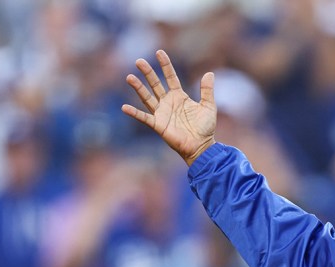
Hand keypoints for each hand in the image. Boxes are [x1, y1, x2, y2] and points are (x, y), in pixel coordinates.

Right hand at [122, 50, 216, 165]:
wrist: (201, 146)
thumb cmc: (205, 128)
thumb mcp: (209, 106)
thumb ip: (207, 90)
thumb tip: (209, 73)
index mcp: (179, 96)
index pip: (170, 77)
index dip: (165, 65)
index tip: (159, 52)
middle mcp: (168, 102)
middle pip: (155, 84)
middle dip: (148, 72)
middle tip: (139, 61)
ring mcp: (162, 113)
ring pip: (147, 97)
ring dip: (138, 88)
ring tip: (129, 77)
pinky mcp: (158, 125)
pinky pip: (144, 117)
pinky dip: (134, 113)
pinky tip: (124, 107)